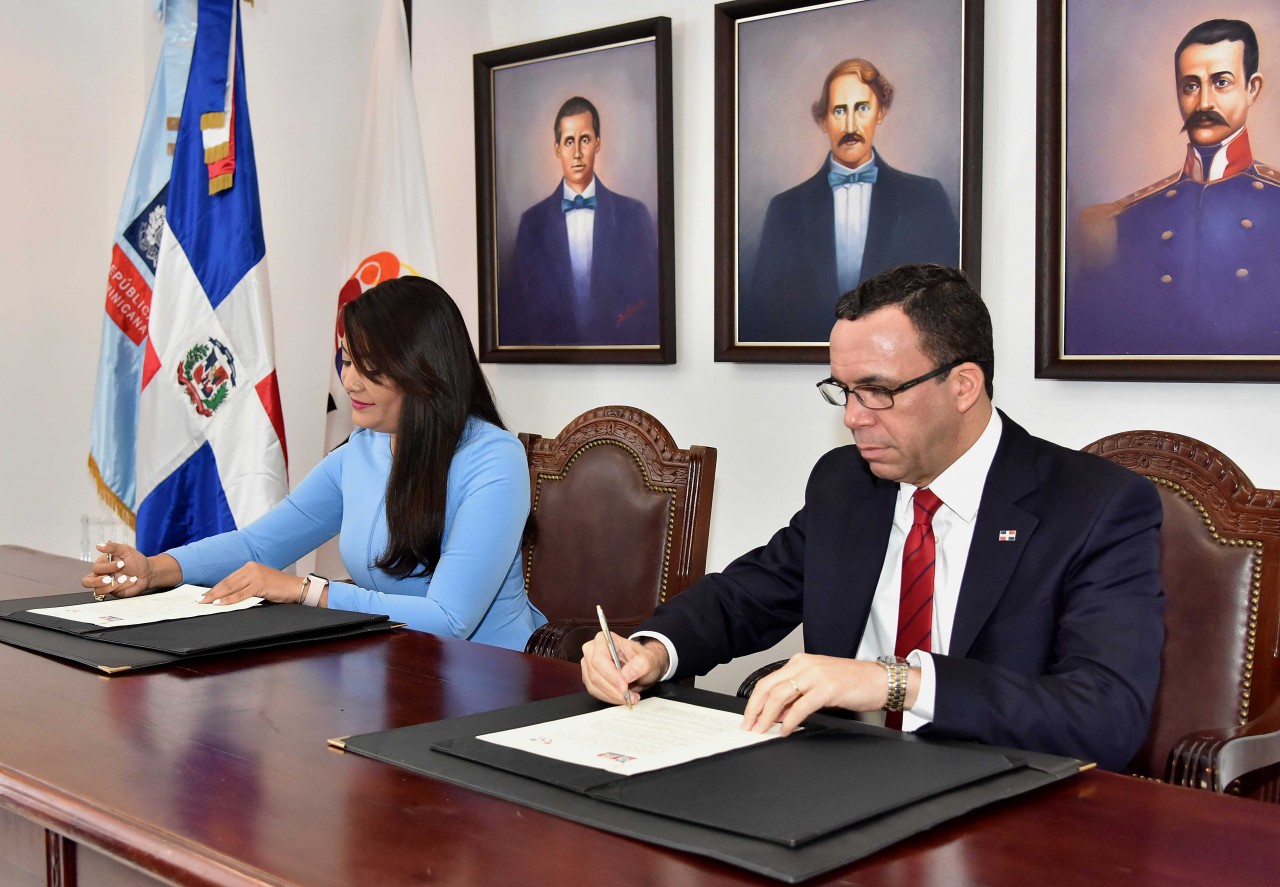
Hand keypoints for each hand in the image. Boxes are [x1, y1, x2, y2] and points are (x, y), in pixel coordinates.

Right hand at [81, 542, 161, 597]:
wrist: (148, 572)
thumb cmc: (136, 560)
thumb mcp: (126, 550)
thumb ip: (113, 547)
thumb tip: (99, 545)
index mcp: (102, 564)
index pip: (95, 568)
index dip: (107, 567)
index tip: (121, 563)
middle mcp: (102, 575)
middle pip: (86, 582)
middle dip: (97, 581)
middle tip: (109, 578)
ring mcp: (107, 585)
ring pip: (98, 590)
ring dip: (112, 585)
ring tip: (125, 579)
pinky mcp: (115, 592)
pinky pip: (113, 594)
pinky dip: (122, 588)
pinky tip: (131, 581)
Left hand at [198, 562, 303, 604]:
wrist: (296, 587)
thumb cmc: (279, 587)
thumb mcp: (260, 583)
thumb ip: (246, 585)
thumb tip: (229, 595)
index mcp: (250, 566)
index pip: (228, 579)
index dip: (215, 587)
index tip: (205, 594)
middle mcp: (251, 568)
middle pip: (227, 583)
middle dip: (212, 592)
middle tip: (200, 600)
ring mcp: (255, 575)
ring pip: (231, 588)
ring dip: (216, 596)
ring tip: (206, 602)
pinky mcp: (259, 584)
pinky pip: (240, 594)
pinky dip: (228, 600)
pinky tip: (219, 603)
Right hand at [580, 633, 667, 705]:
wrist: (642, 666)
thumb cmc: (642, 659)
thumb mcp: (648, 660)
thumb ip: (639, 665)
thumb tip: (626, 675)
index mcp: (604, 639)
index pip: (600, 659)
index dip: (610, 675)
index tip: (624, 686)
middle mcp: (592, 650)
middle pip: (595, 674)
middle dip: (612, 689)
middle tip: (629, 696)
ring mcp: (589, 665)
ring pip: (594, 686)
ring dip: (612, 695)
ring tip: (629, 697)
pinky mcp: (590, 678)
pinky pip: (595, 692)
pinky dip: (609, 698)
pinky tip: (621, 697)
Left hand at [741, 653, 914, 735]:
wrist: (880, 680)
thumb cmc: (852, 683)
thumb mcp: (818, 685)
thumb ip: (796, 697)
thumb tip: (777, 714)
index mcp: (800, 662)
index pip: (767, 681)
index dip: (754, 702)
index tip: (748, 718)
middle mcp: (805, 665)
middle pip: (768, 687)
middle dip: (754, 710)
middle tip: (749, 726)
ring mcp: (816, 675)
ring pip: (780, 696)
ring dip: (767, 716)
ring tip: (763, 730)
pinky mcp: (827, 688)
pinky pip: (801, 706)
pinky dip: (790, 721)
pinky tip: (786, 730)